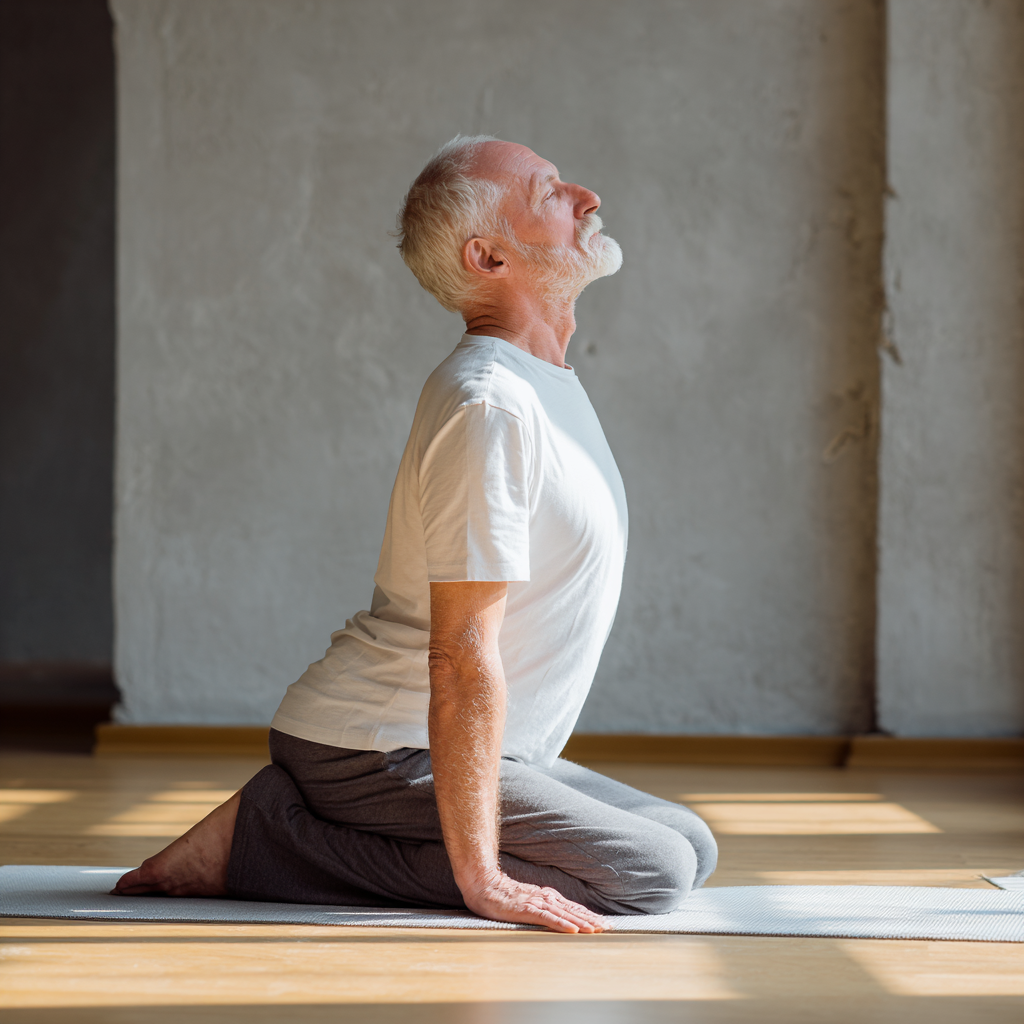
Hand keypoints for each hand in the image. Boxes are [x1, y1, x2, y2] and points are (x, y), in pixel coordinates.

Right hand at [461, 870, 606, 932]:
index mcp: (547, 897)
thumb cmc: (505, 896)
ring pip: (564, 914)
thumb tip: (560, 915)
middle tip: (610, 928)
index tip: (606, 924)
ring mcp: (536, 903)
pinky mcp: (526, 909)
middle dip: (592, 920)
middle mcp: (546, 898)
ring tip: (596, 930)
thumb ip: (544, 907)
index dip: (590, 916)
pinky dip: (562, 924)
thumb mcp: (529, 902)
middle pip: (573, 910)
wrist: (484, 885)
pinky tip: (572, 929)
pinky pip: (547, 918)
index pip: (573, 908)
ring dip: (582, 922)